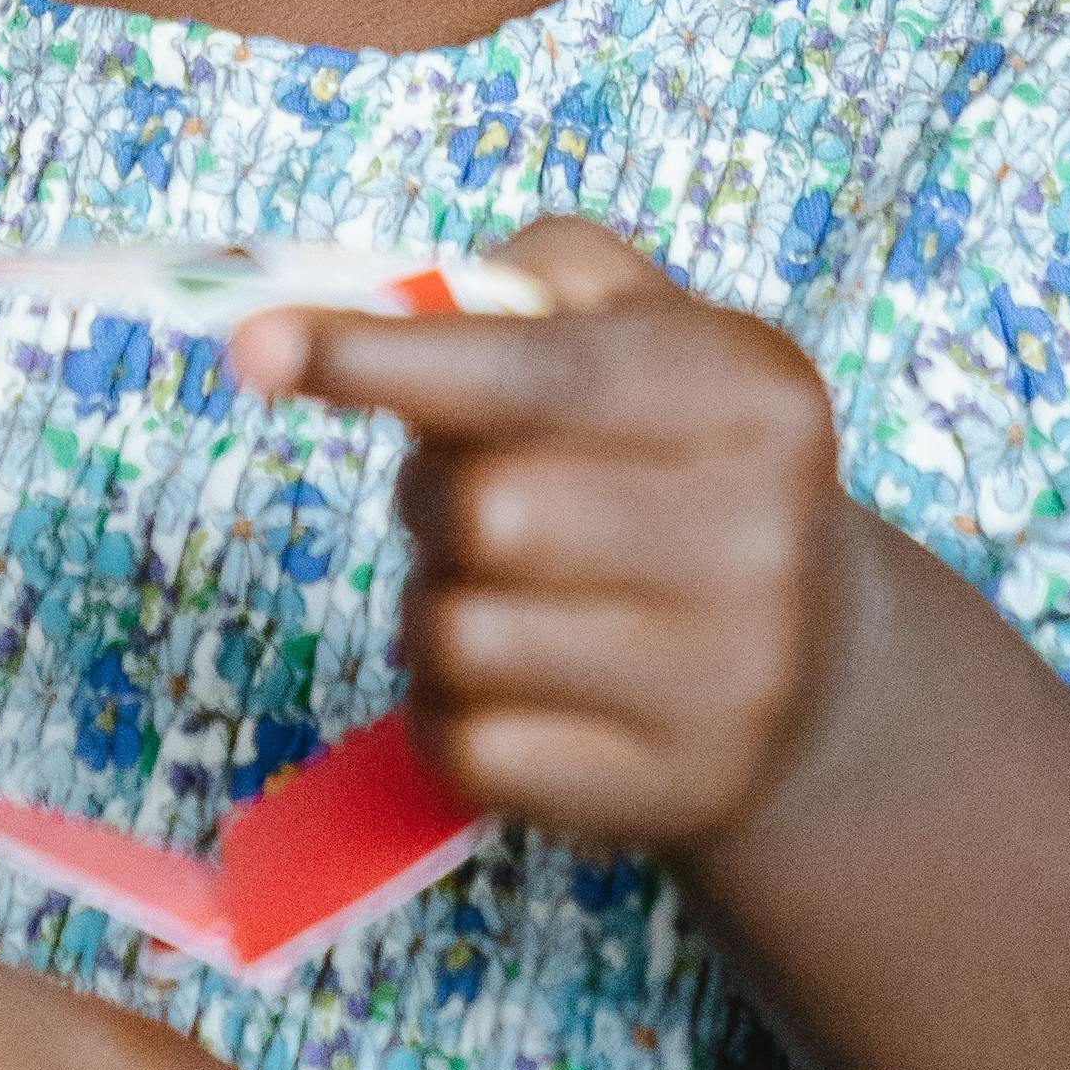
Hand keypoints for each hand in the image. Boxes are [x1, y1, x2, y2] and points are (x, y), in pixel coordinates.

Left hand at [235, 214, 858, 850]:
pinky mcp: (672, 793)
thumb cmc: (675, 462)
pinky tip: (520, 684)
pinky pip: (465, 746)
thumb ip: (529, 276)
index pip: (539, 371)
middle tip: (469, 499)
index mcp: (753, 395)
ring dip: (433, 606)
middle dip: (429, 494)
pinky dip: (449, 709)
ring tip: (505, 593)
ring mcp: (731, 682)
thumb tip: (377, 302)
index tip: (254, 345)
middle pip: (480, 509)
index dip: (383, 356)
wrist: (815, 666)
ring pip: (455, 633)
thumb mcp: (647, 330)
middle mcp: (763, 538)